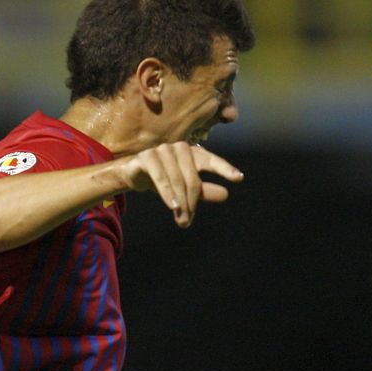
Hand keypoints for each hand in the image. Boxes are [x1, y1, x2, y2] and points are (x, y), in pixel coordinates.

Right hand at [118, 142, 242, 227]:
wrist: (133, 173)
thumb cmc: (163, 178)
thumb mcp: (183, 187)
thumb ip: (203, 191)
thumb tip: (225, 194)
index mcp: (193, 153)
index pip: (212, 161)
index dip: (225, 169)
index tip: (238, 178)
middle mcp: (180, 148)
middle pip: (192, 179)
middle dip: (191, 202)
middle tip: (187, 222)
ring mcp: (163, 150)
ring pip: (177, 180)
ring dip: (179, 202)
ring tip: (180, 219)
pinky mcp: (147, 156)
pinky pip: (160, 177)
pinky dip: (167, 192)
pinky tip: (172, 206)